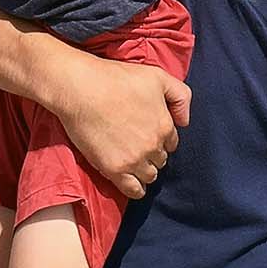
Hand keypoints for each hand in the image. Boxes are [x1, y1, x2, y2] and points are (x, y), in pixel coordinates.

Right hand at [48, 52, 190, 199]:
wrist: (81, 88)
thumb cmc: (116, 78)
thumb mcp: (157, 76)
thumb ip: (180, 96)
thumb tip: (184, 121)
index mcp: (164, 125)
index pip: (171, 142)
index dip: (161, 138)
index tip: (149, 134)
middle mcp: (153, 145)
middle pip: (161, 159)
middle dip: (153, 154)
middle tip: (138, 145)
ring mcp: (134, 160)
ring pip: (149, 176)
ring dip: (145, 171)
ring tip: (133, 162)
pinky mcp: (114, 169)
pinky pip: (133, 190)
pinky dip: (136, 189)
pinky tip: (133, 184)